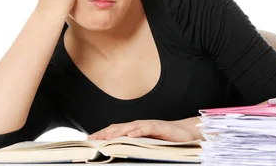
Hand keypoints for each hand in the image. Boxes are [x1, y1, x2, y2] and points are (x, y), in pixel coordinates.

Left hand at [87, 118, 201, 141]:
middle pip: (119, 127)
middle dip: (105, 133)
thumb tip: (121, 151)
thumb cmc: (167, 139)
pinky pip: (146, 128)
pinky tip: (130, 135)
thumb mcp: (148, 143)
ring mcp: (149, 125)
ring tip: (106, 138)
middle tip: (92, 139)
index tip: (89, 139)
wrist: (186, 133)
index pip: (116, 130)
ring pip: (130, 127)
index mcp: (136, 129)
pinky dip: (137, 131)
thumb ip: (135, 145)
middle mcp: (140, 125)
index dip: (102, 133)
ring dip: (117, 132)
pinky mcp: (159, 127)